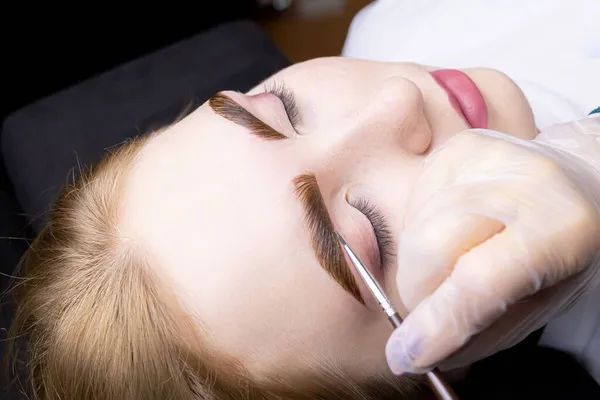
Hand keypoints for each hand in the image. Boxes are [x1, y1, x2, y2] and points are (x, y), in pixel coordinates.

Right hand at [385, 116, 599, 374]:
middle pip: (433, 247)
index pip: (482, 280)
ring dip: (422, 262)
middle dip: (421, 288)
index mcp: (561, 231)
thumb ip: (475, 332)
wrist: (577, 187)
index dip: (438, 321)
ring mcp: (490, 155)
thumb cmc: (557, 259)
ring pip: (416, 227)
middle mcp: (528, 182)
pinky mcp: (461, 144)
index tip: (404, 354)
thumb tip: (410, 352)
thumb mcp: (535, 309)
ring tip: (456, 260)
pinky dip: (422, 228)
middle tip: (436, 301)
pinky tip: (455, 227)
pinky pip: (414, 202)